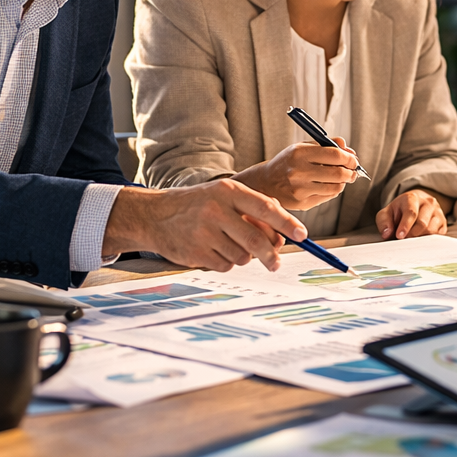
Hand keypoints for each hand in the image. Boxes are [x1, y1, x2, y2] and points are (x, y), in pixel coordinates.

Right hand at [101, 180, 305, 271]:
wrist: (154, 216)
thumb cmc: (198, 205)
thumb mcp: (223, 195)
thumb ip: (253, 210)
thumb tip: (281, 235)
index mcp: (228, 191)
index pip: (265, 208)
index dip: (287, 223)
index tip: (302, 235)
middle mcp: (216, 210)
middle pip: (256, 239)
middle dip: (270, 254)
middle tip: (275, 262)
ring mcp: (204, 232)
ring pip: (242, 256)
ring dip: (244, 256)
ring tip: (230, 245)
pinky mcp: (195, 253)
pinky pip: (225, 266)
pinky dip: (227, 262)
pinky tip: (214, 250)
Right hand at [237, 138, 359, 209]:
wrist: (264, 183)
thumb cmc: (287, 163)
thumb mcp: (302, 147)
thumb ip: (326, 145)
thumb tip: (348, 150)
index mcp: (299, 153)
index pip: (334, 155)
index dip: (349, 158)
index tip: (353, 160)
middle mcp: (299, 172)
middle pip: (338, 173)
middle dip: (351, 172)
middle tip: (353, 171)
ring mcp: (300, 190)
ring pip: (336, 188)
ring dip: (344, 183)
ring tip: (341, 178)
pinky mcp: (302, 203)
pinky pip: (327, 197)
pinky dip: (333, 191)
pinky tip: (328, 186)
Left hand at [376, 189, 452, 239]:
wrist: (417, 203)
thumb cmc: (400, 210)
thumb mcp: (387, 212)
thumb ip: (384, 222)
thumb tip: (387, 234)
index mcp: (412, 198)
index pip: (411, 212)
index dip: (405, 225)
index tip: (399, 236)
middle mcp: (428, 203)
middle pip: (423, 223)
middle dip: (411, 235)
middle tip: (403, 240)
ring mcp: (438, 212)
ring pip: (432, 230)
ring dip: (420, 239)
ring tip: (411, 239)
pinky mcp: (443, 223)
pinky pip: (438, 235)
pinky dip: (428, 241)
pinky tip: (420, 239)